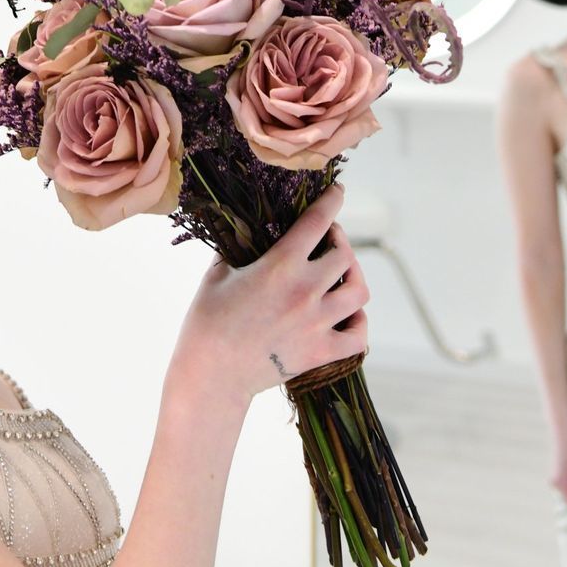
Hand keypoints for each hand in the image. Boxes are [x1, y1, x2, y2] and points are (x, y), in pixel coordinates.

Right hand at [169, 183, 369, 405]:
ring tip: (339, 276)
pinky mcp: (321, 353)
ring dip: (352, 278)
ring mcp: (317, 324)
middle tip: (328, 241)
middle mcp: (305, 292)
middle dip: (339, 241)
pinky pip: (359, 336)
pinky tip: (346, 315)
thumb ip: (236, 245)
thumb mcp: (217, 274)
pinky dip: (358, 323)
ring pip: (359, 292)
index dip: (332, 201)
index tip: (338, 191)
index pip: (318, 221)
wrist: (210, 375)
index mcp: (280, 266)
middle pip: (345, 256)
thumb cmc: (206, 322)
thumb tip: (243, 223)